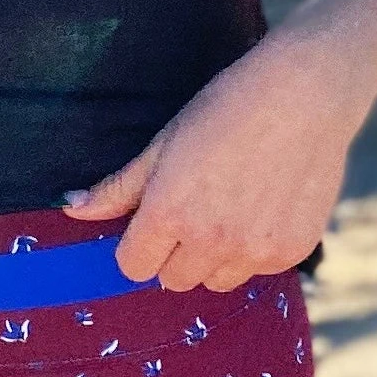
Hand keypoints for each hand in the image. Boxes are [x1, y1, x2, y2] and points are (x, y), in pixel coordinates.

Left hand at [61, 33, 373, 290]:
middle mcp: (210, 241)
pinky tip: (262, 206)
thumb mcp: (164, 142)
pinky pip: (257, 271)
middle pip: (173, 279)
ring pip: (215, 280)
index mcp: (169, 213)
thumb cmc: (226, 108)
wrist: (304, 95)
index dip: (139, 243)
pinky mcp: (291, 252)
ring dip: (214, 257)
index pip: (133, 266)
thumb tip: (72, 208)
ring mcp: (254, 251)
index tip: (154, 219)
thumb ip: (119, 187)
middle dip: (174, 251)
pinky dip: (253, 250)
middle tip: (194, 207)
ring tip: (229, 206)